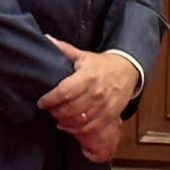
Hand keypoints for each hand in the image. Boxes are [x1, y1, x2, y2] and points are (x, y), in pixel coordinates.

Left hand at [40, 39, 140, 154]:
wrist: (127, 70)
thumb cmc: (102, 64)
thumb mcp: (83, 55)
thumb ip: (64, 49)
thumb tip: (47, 39)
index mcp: (88, 76)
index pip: (64, 92)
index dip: (50, 99)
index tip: (42, 102)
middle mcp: (96, 92)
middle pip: (69, 109)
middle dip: (55, 112)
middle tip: (49, 110)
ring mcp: (104, 106)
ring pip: (79, 120)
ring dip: (64, 122)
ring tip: (58, 118)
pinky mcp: (110, 115)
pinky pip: (90, 128)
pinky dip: (77, 130)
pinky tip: (69, 126)